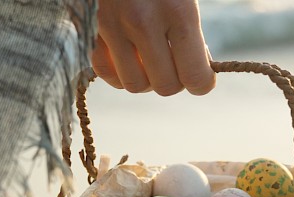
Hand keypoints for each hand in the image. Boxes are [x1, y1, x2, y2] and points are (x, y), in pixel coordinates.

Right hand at [91, 0, 215, 95]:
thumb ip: (192, 32)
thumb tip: (198, 72)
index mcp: (179, 11)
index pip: (195, 78)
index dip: (202, 83)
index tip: (201, 75)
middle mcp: (145, 22)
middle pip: (166, 87)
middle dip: (174, 80)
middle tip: (175, 61)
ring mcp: (113, 25)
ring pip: (134, 85)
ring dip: (146, 78)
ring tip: (150, 58)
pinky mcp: (91, 26)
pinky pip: (105, 72)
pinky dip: (118, 72)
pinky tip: (127, 56)